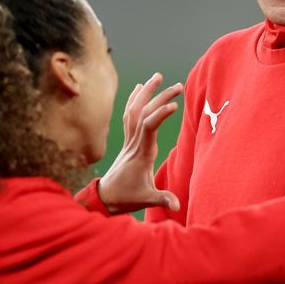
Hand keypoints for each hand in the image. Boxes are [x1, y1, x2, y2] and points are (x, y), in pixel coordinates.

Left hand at [98, 73, 182, 213]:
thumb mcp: (146, 200)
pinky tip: (140, 89)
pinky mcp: (128, 141)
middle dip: (160, 97)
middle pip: (145, 113)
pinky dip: (134, 100)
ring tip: (157, 77)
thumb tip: (177, 206)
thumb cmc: (126, 198)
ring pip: (135, 110)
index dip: (160, 115)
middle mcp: (134, 143)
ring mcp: (129, 140)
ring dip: (146, 93)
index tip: (175, 105)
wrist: (106, 197)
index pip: (149, 127)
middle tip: (178, 85)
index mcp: (142, 153)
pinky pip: (129, 115)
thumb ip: (162, 200)